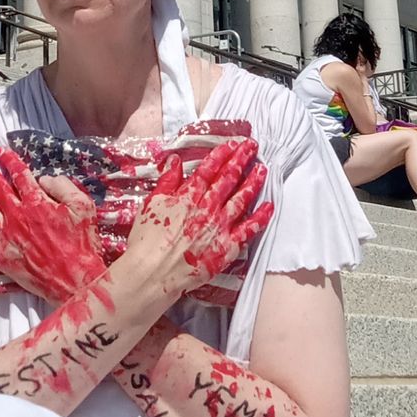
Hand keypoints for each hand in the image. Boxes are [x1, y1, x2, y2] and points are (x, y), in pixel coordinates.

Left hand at [0, 148, 105, 304]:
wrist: (75, 281)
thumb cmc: (82, 244)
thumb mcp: (83, 207)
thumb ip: (63, 187)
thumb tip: (43, 179)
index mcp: (37, 203)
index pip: (19, 175)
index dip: (8, 160)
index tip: (0, 151)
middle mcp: (17, 216)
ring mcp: (6, 236)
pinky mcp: (1, 256)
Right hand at [125, 140, 272, 298]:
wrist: (152, 273)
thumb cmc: (146, 241)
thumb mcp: (150, 203)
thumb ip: (166, 181)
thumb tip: (175, 160)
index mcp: (188, 196)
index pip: (209, 169)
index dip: (221, 154)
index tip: (231, 144)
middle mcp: (207, 208)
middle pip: (228, 179)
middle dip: (241, 160)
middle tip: (252, 147)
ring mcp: (219, 227)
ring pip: (241, 199)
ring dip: (253, 182)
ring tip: (263, 169)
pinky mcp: (226, 248)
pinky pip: (248, 230)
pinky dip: (260, 217)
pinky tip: (269, 206)